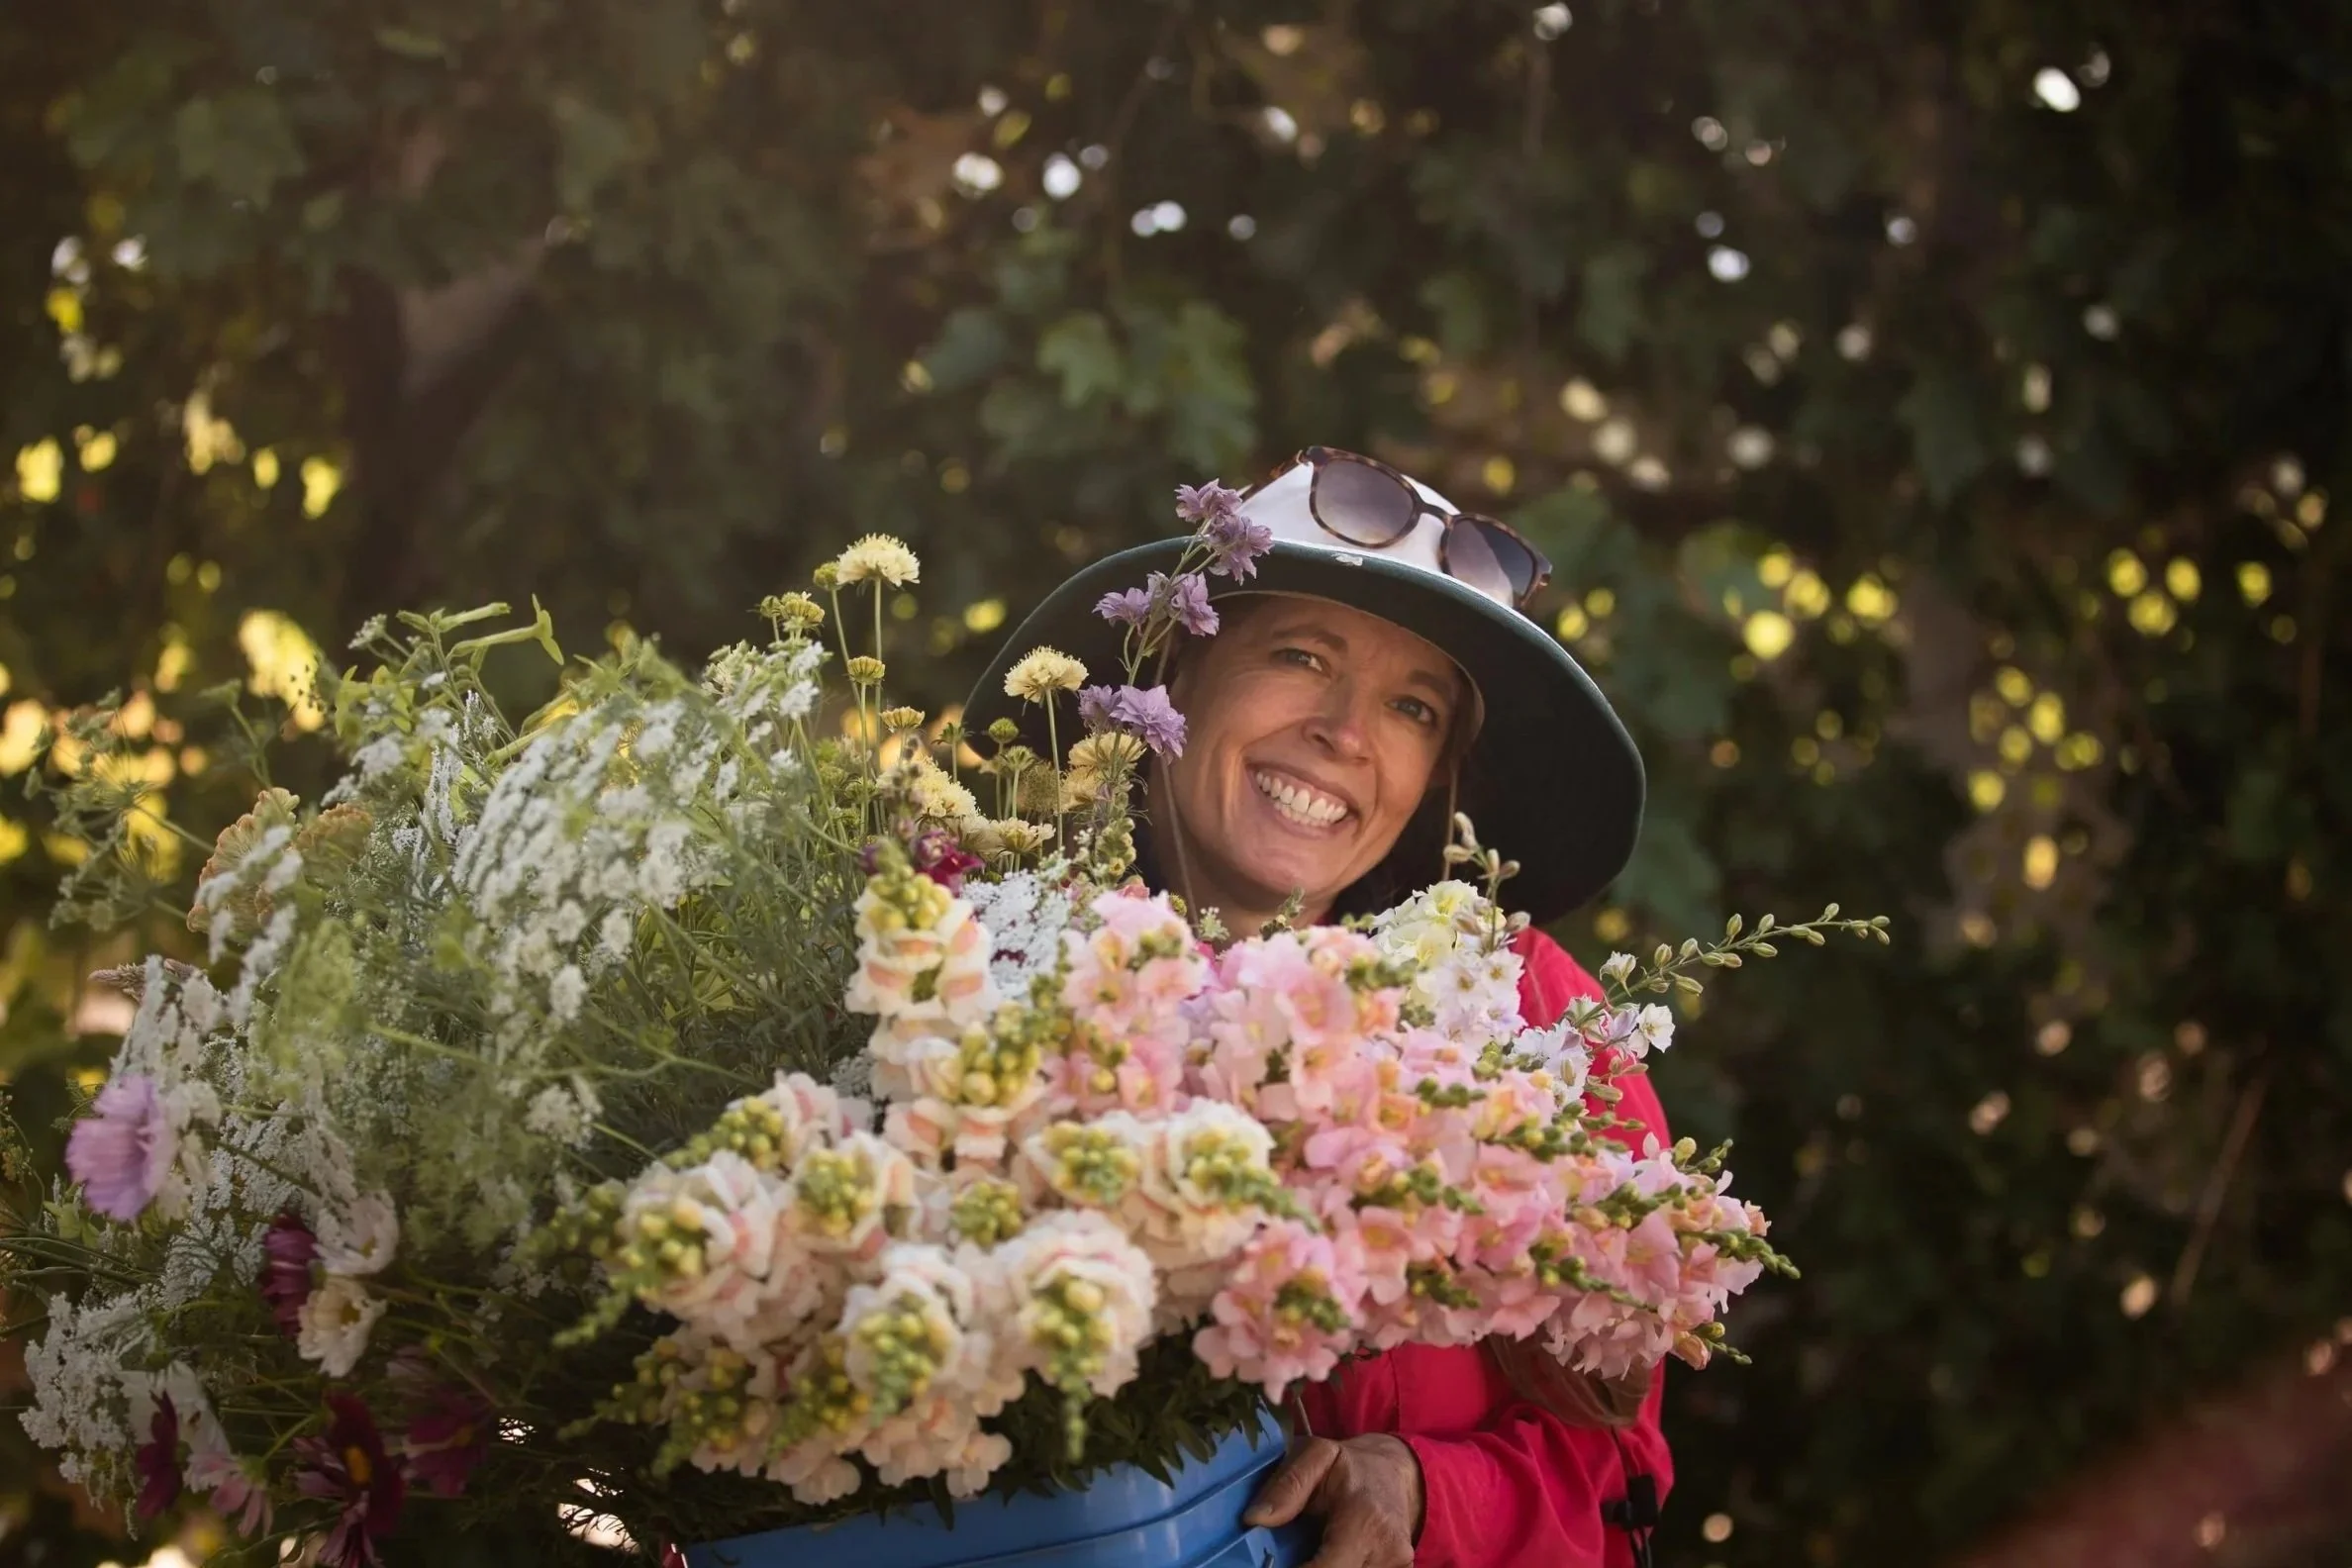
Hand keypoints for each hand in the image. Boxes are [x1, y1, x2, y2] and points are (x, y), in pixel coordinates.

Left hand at [1244, 1433, 1424, 1567]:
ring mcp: (1397, 1565)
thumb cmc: (1349, 1465)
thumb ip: (1287, 1486)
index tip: (1272, 1563)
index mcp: (1364, 1519)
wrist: (1395, 1472)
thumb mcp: (1315, 1456)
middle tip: (1287, 1555)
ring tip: (1309, 1552)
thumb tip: (1253, 1518)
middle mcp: (1387, 1549)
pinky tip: (1328, 1557)